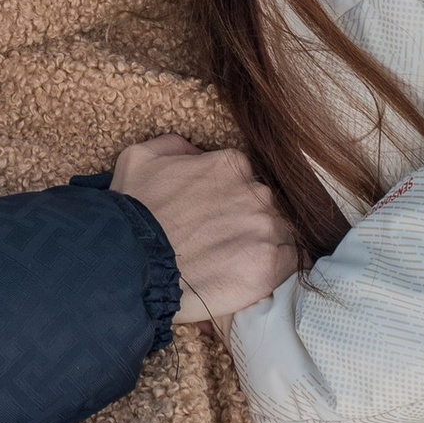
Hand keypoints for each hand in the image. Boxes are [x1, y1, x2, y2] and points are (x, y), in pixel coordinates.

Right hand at [112, 136, 294, 324]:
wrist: (132, 262)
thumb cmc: (132, 213)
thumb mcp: (141, 158)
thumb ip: (175, 146)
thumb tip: (196, 153)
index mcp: (230, 165)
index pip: (243, 179)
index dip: (227, 200)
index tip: (212, 219)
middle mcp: (254, 191)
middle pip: (263, 206)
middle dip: (246, 222)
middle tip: (219, 244)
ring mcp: (265, 227)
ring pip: (279, 233)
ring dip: (262, 246)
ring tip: (233, 265)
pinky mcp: (269, 264)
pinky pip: (291, 263)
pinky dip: (278, 270)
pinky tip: (256, 277)